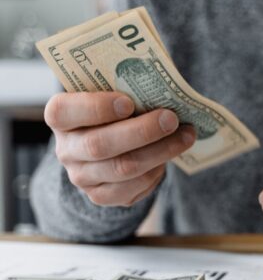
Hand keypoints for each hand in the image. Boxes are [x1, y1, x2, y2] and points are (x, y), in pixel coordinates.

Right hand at [45, 92, 194, 206]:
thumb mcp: (113, 92)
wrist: (111, 144)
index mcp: (60, 116)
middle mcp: (66, 149)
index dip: (96, 107)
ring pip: (123, 168)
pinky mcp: (102, 195)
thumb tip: (164, 84)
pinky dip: (156, 171)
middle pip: (100, 145)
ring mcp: (82, 176)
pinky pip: (133, 188)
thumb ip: (128, 87)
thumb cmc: (115, 109)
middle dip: (141, 131)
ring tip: (185, 136)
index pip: (64, 112)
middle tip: (171, 119)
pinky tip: (169, 156)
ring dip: (160, 151)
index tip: (128, 102)